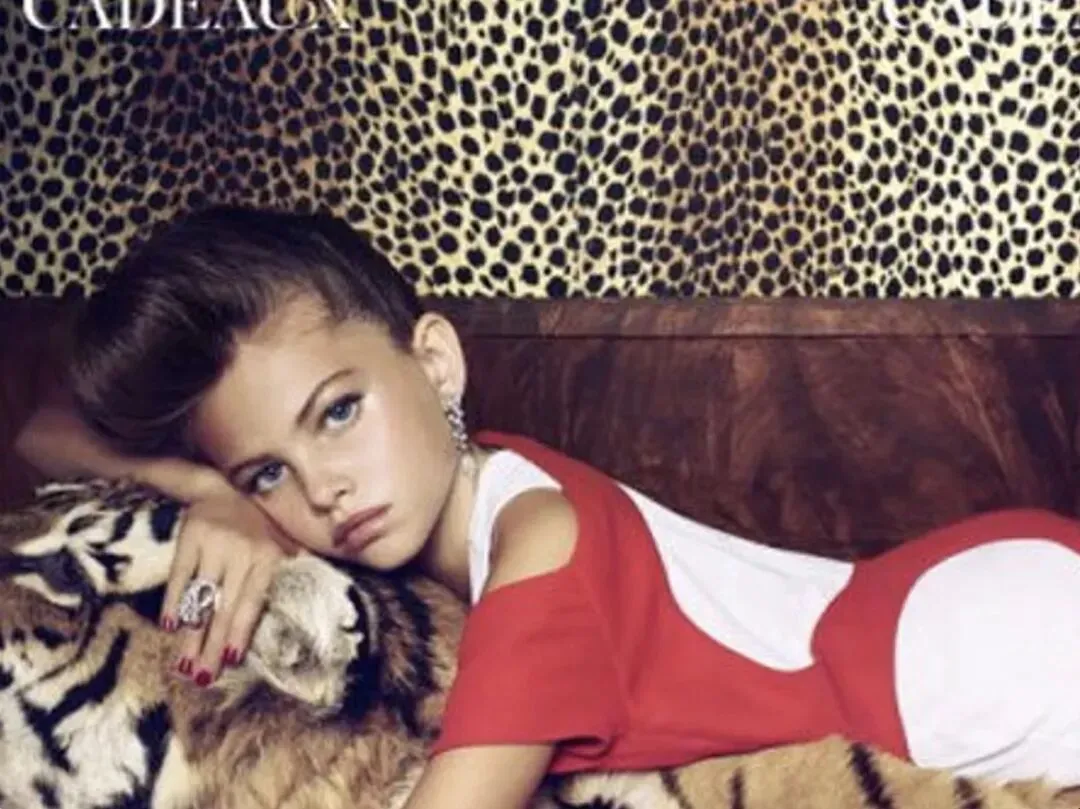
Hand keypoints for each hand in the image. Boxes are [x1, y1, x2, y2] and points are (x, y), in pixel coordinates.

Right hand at [160, 490, 297, 684]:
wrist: (223, 489)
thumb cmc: (258, 526)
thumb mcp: (283, 544)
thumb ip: (293, 571)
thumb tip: (313, 606)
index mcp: (269, 557)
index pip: (251, 602)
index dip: (239, 632)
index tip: (230, 661)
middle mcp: (242, 551)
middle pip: (224, 607)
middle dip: (212, 646)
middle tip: (202, 678)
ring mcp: (214, 544)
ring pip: (200, 598)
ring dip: (191, 634)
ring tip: (184, 664)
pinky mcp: (188, 538)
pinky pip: (179, 576)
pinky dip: (173, 602)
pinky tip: (170, 627)